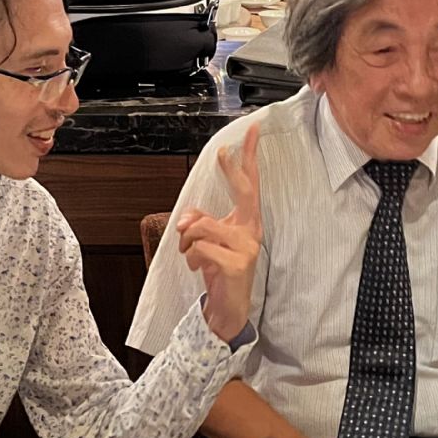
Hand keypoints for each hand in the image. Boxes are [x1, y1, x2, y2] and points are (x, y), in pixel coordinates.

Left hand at [177, 121, 261, 343]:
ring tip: (190, 252)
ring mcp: (246, 247)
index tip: (251, 132)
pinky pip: (199, 248)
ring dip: (186, 240)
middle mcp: (251, 230)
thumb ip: (199, 221)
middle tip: (223, 152)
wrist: (228, 305)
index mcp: (246, 221)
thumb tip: (187, 219)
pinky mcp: (235, 263)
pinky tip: (198, 267)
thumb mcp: (208, 240)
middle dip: (232, 169)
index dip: (249, 157)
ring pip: (202, 226)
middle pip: (244, 191)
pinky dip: (190, 257)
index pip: (250, 184)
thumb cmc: (219, 268)